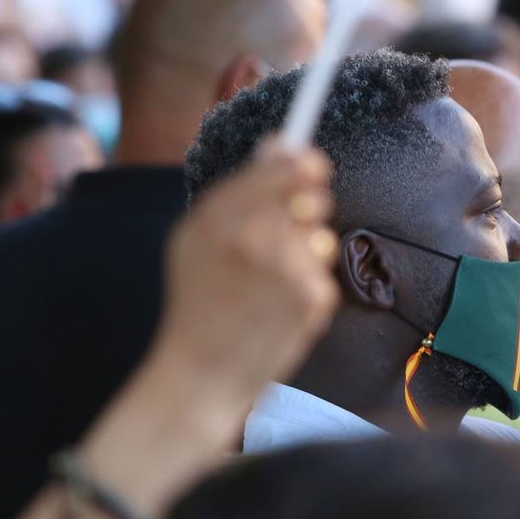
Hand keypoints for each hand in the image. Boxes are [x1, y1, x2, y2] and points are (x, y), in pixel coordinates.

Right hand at [153, 139, 339, 399]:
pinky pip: (323, 276)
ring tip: (272, 284)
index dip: (302, 163)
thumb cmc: (198, 303)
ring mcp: (283, 268)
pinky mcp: (309, 298)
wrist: (199, 375)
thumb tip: (280, 142)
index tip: (312, 165)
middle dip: (311, 204)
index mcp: (216, 217)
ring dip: (308, 254)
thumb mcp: (196, 240)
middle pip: (310, 197)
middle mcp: (251, 237)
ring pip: (320, 238)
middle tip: (300, 221)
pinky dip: (310, 290)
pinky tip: (279, 311)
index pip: (279, 169)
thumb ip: (239, 191)